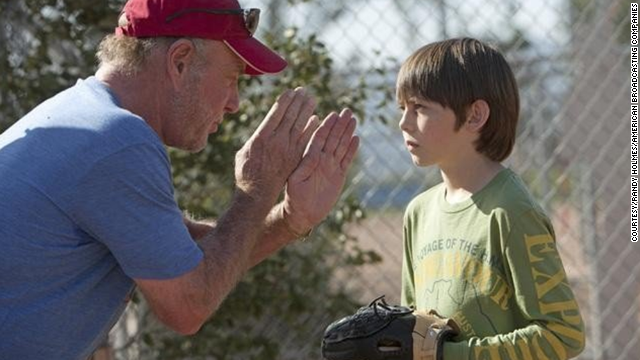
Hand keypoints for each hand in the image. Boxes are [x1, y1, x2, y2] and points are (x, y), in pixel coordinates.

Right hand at [234, 88, 318, 205]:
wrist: (257, 193)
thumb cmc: (247, 171)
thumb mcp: (244, 151)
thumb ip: (256, 137)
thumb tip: (265, 127)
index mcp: (261, 137)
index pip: (276, 114)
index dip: (285, 101)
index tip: (290, 91)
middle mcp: (276, 142)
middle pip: (290, 116)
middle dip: (297, 102)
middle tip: (304, 91)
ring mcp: (287, 150)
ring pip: (299, 126)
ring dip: (306, 111)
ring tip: (311, 100)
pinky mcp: (296, 158)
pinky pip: (306, 141)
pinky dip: (311, 129)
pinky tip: (316, 119)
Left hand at [282, 108, 359, 234]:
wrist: (302, 213)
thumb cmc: (294, 196)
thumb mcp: (296, 180)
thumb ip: (305, 166)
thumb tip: (314, 153)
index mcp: (310, 158)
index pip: (319, 138)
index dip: (326, 126)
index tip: (333, 114)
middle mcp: (321, 159)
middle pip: (332, 138)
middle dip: (340, 125)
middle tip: (347, 111)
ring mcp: (330, 166)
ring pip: (341, 146)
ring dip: (347, 133)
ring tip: (353, 120)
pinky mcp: (338, 175)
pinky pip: (346, 160)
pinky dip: (352, 150)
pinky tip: (356, 138)